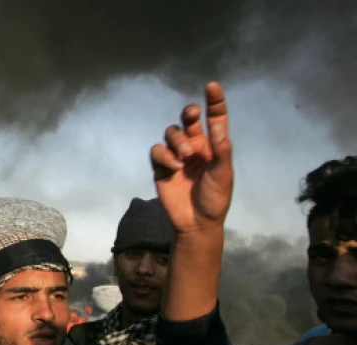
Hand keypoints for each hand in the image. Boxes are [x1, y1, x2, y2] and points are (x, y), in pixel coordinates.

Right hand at [150, 81, 233, 235]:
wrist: (196, 222)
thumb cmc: (216, 198)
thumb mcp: (224, 173)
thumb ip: (221, 148)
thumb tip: (217, 124)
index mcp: (213, 145)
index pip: (215, 118)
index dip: (214, 101)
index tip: (212, 86)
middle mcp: (194, 146)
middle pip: (188, 120)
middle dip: (189, 113)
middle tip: (192, 114)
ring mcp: (176, 156)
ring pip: (171, 134)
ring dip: (177, 140)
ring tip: (185, 156)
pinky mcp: (161, 167)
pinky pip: (157, 151)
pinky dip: (164, 156)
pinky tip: (174, 167)